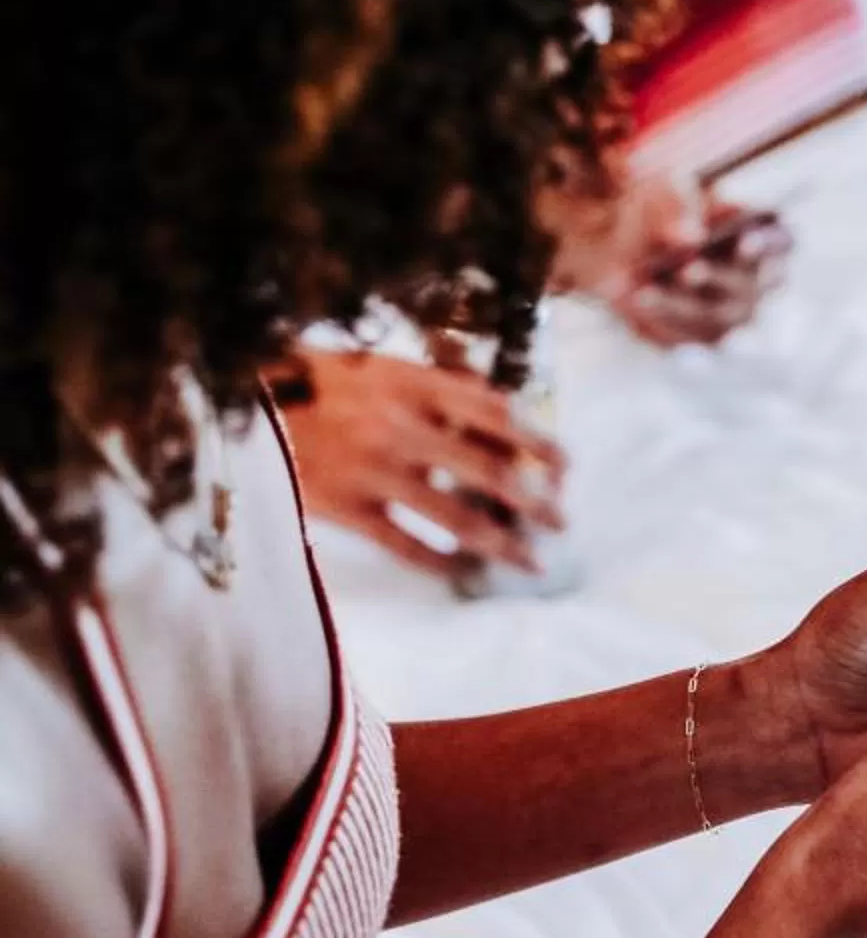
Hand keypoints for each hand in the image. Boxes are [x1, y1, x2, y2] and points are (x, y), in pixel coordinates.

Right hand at [277, 349, 565, 582]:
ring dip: (503, 542)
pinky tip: (465, 573)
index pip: (492, 409)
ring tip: (532, 561)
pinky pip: (405, 544)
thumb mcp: (371, 364)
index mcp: (408, 380)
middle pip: (486, 468)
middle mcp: (398, 424)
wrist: (229, 404)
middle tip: (563, 520)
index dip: (536, 438)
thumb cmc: (306, 380)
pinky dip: (440, 562)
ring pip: (456, 515)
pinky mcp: (344, 508)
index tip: (565, 462)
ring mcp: (372, 470)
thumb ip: (429, 384)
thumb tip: (494, 410)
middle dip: (533, 499)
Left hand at [563, 166, 791, 349]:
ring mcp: (735, 315)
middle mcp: (759, 281)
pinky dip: (660, 319)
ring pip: (716, 318)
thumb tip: (688, 239)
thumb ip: (678, 205)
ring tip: (643, 292)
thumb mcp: (665, 190)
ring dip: (680, 305)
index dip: (769, 245)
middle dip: (719, 279)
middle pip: (752, 288)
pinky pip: (687, 337)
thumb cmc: (663, 210)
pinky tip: (635, 300)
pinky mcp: (703, 337)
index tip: (745, 242)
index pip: (782, 242)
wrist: (628, 246)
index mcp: (764, 235)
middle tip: (689, 271)